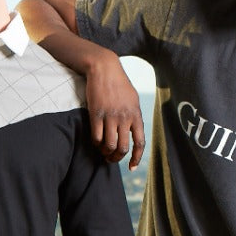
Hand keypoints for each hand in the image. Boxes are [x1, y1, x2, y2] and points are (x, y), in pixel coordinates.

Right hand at [85, 54, 145, 168]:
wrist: (104, 68)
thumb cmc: (119, 83)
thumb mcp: (133, 99)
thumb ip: (134, 116)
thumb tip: (133, 132)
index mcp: (136, 115)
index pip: (139, 142)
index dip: (136, 158)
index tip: (131, 167)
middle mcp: (124, 118)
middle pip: (122, 148)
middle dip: (116, 158)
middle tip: (111, 159)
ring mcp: (110, 116)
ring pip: (109, 145)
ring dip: (105, 152)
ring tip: (103, 151)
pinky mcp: (96, 114)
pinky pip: (96, 137)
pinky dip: (96, 143)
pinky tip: (96, 142)